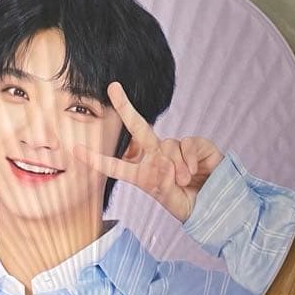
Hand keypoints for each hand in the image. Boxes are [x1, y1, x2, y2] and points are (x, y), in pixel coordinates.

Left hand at [74, 82, 223, 221]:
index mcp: (143, 174)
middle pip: (139, 129)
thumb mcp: (170, 199)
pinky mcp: (196, 145)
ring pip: (167, 145)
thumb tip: (162, 160)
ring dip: (176, 166)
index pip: (116, 166)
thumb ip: (162, 182)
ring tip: (185, 181)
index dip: (96, 159)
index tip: (76, 150)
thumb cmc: (189, 204)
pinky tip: (195, 172)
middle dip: (125, 107)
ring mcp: (176, 149)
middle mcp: (157, 157)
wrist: (219, 207)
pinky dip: (190, 160)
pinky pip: (187, 144)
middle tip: (113, 87)